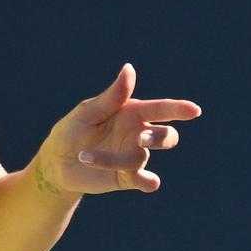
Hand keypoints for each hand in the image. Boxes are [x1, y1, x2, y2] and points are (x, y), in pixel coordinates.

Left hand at [33, 63, 201, 195]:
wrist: (56, 163)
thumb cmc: (72, 131)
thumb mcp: (87, 112)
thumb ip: (112, 96)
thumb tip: (129, 68)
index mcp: (132, 114)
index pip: (161, 109)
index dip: (179, 109)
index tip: (194, 110)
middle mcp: (139, 135)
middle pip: (167, 136)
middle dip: (159, 137)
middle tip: (140, 138)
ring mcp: (135, 157)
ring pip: (142, 158)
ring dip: (116, 160)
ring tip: (84, 157)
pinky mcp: (128, 178)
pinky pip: (146, 181)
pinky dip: (148, 181)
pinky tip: (148, 182)